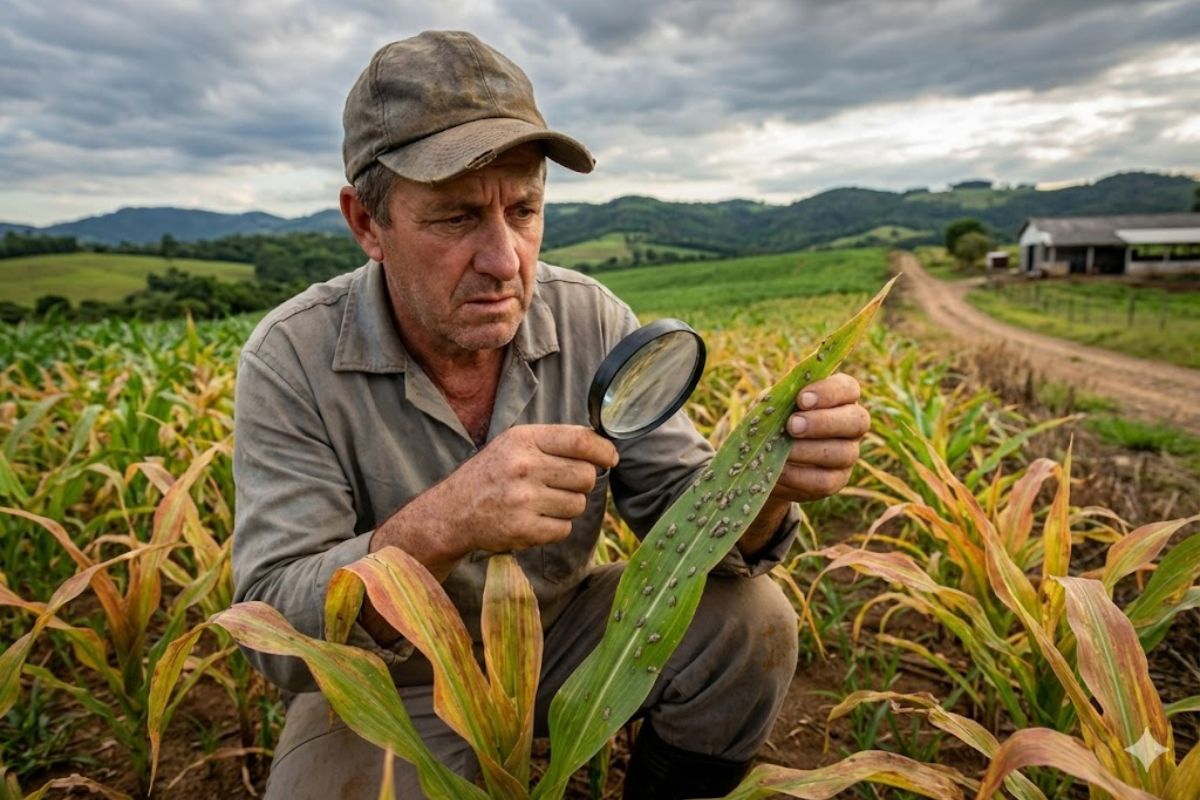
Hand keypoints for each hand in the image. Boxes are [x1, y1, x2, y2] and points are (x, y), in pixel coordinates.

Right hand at [371, 424, 618, 574]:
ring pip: (578, 504)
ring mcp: (523, 500)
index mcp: (523, 439)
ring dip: (568, 506)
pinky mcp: (523, 529)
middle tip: (563, 485)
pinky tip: (535, 519)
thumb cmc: (492, 475)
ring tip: (543, 502)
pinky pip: (564, 529)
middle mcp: (523, 467)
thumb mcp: (515, 444)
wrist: (453, 511)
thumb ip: (554, 442)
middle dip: (582, 482)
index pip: (581, 440)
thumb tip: (602, 448)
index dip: (603, 450)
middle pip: (585, 475)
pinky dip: (555, 527)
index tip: (610, 458)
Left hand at [771, 372, 868, 502]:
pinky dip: (800, 476)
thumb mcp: (772, 406)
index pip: (848, 388)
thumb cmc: (773, 422)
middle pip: (857, 420)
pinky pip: (826, 481)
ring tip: (784, 450)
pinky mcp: (836, 481)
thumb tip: (776, 401)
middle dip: (823, 422)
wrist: (766, 461)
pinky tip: (781, 470)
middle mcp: (851, 426)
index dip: (828, 392)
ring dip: (810, 451)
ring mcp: (848, 454)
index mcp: (840, 398)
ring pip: (844, 453)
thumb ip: (777, 400)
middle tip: (792, 425)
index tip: (801, 399)